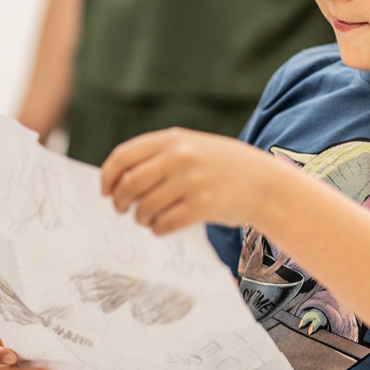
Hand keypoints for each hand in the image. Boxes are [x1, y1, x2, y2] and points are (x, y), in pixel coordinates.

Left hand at [100, 127, 279, 234]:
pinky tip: (163, 226)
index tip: (106, 191)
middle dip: (119, 201)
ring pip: (144, 208)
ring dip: (140, 218)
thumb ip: (157, 155)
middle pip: (129, 184)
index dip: (107, 177)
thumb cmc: (221, 167)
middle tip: (122, 209)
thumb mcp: (190, 146)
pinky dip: (157, 229)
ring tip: (147, 218)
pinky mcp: (203, 206)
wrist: (264, 182)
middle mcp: (180, 157)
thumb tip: (115, 178)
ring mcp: (192, 181)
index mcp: (172, 140)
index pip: (123, 157)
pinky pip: (164, 224)